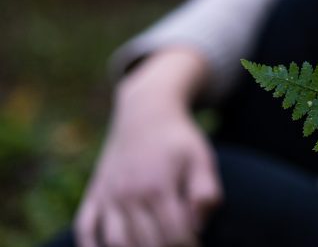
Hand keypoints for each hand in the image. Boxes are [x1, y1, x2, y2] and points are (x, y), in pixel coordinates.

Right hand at [74, 48, 221, 246]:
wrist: (145, 111)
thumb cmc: (179, 138)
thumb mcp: (202, 158)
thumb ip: (206, 191)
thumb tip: (198, 226)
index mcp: (159, 186)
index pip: (174, 234)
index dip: (189, 245)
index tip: (197, 244)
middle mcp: (129, 194)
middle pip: (145, 242)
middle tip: (178, 244)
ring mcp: (109, 195)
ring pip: (116, 242)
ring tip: (153, 245)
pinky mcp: (95, 193)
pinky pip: (84, 227)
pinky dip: (89, 246)